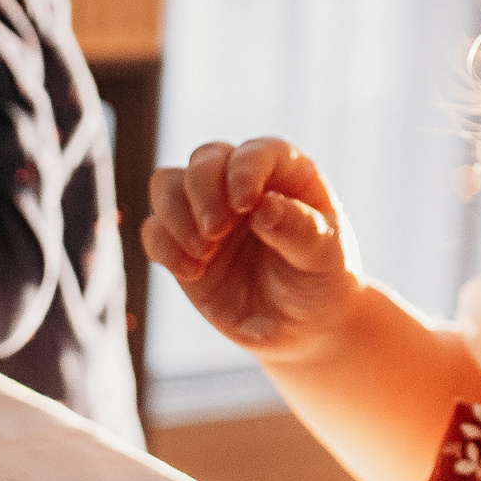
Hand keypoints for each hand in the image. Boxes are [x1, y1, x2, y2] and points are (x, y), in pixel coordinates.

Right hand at [143, 138, 359, 364]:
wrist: (303, 327)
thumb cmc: (322, 280)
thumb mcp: (326, 256)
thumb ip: (300, 229)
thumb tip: (264, 207)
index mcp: (284, 173)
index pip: (256, 152)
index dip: (245, 169)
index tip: (246, 204)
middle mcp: (240, 183)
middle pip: (205, 159)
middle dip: (203, 190)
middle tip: (215, 232)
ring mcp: (208, 212)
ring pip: (167, 184)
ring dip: (175, 214)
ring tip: (202, 253)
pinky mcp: (182, 245)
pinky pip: (154, 231)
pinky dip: (163, 247)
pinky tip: (192, 272)